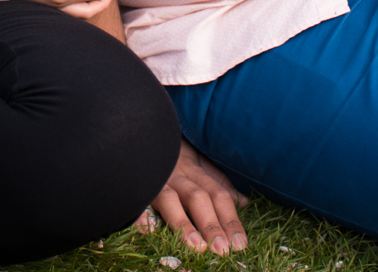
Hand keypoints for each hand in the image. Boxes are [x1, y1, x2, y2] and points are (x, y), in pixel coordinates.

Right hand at [135, 139, 249, 252]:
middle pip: (197, 198)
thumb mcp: (197, 157)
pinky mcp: (132, 183)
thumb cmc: (171, 147)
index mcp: (194, 169)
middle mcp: (176, 174)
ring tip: (196, 247)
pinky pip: (135, 199)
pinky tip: (147, 229)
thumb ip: (218, 180)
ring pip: (170, 200)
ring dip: (183, 224)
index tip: (240, 245)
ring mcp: (154, 179)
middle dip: (211, 224)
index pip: (218, 195)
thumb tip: (244, 202)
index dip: (230, 219)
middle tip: (222, 249)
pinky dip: (140, 213)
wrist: (139, 128)